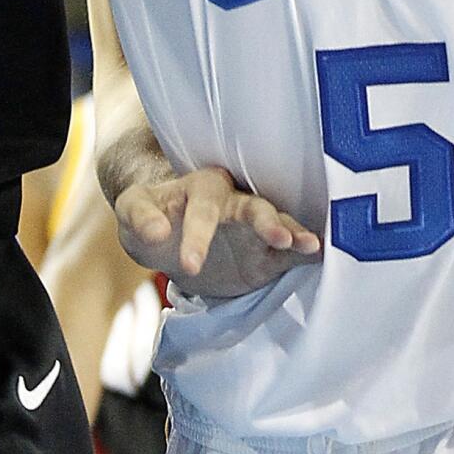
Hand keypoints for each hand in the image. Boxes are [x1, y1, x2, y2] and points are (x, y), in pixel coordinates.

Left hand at [115, 166, 322, 298]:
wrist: (171, 234)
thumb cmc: (153, 217)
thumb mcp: (133, 212)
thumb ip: (139, 217)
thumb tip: (156, 233)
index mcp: (202, 187)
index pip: (203, 208)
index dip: (197, 235)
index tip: (189, 265)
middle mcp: (234, 201)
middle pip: (253, 206)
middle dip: (265, 221)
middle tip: (278, 238)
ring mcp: (254, 227)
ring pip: (277, 222)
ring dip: (292, 231)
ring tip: (308, 243)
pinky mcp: (266, 253)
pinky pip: (290, 249)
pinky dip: (305, 250)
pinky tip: (320, 254)